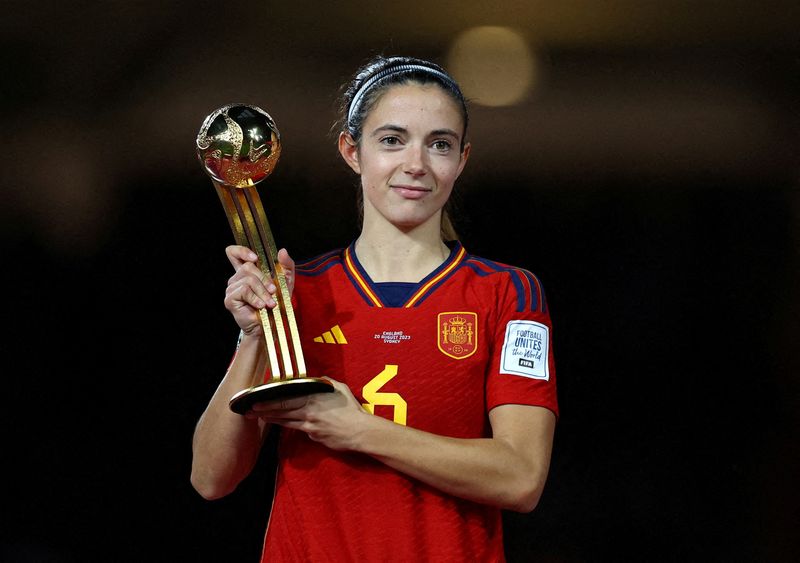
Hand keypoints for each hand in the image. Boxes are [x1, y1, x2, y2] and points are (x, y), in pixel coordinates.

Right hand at [223, 245, 295, 335]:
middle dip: (264, 279)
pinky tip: (260, 306)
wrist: (271, 325)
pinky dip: (255, 298)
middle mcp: (236, 279)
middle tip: (273, 291)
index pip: (234, 253)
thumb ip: (286, 266)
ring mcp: (231, 288)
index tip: (255, 258)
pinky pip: (244, 290)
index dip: (241, 251)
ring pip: (248, 279)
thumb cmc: (276, 304)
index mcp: (246, 272)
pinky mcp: (230, 299)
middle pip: (247, 266)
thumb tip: (282, 251)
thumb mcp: (286, 282)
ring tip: (270, 303)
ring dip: (263, 292)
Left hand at [244, 379, 369, 450]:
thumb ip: (325, 382)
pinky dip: (287, 426)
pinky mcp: (313, 435)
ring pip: (285, 421)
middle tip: (249, 411)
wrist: (360, 432)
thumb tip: (316, 380)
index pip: (285, 399)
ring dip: (271, 419)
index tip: (256, 399)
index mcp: (313, 398)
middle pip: (280, 410)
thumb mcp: (339, 389)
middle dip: (263, 411)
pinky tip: (280, 424)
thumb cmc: (352, 409)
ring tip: (259, 417)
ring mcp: (309, 425)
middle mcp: (308, 412)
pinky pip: (297, 429)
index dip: (268, 400)